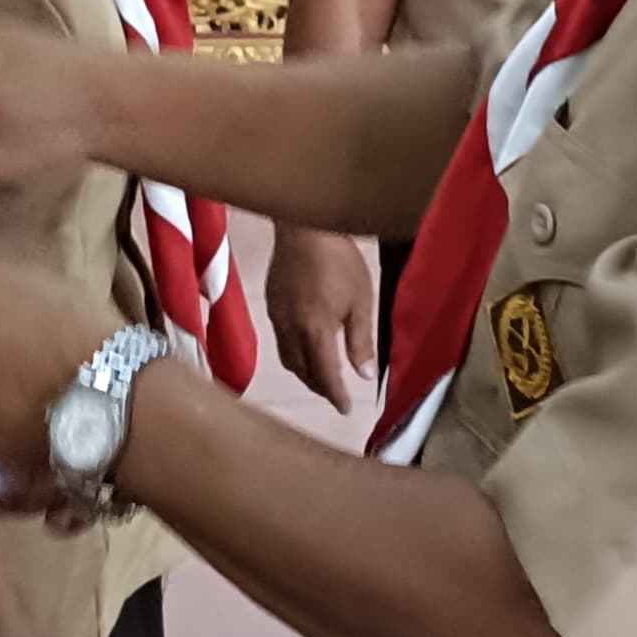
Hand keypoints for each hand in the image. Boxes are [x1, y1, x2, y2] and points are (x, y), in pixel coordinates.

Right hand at [265, 228, 380, 413]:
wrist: (304, 226)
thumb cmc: (339, 260)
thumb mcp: (360, 300)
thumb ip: (360, 340)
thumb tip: (364, 375)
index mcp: (315, 330)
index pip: (324, 375)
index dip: (335, 395)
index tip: (345, 409)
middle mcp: (291, 329)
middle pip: (301, 371)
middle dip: (319, 386)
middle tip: (336, 394)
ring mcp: (277, 316)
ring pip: (287, 358)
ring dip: (304, 372)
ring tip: (321, 374)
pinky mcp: (271, 303)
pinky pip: (280, 339)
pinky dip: (294, 352)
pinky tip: (306, 344)